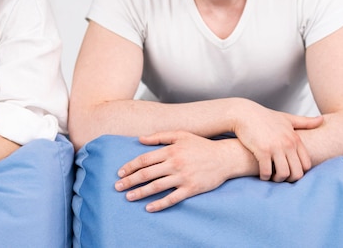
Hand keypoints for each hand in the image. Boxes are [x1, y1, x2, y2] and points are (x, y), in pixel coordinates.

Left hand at [114, 131, 231, 211]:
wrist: (225, 157)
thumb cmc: (201, 145)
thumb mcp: (181, 135)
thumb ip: (159, 136)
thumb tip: (140, 139)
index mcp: (170, 150)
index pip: (145, 159)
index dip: (130, 166)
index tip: (120, 173)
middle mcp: (175, 163)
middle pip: (147, 173)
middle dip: (130, 181)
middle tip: (118, 187)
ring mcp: (183, 177)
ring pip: (157, 186)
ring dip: (140, 192)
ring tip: (128, 197)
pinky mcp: (191, 189)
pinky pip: (172, 198)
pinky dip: (160, 204)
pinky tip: (149, 208)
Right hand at [231, 101, 322, 181]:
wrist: (244, 113)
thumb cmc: (264, 116)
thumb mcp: (287, 118)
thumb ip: (305, 122)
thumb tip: (322, 120)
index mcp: (295, 138)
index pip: (306, 164)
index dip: (300, 172)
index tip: (290, 171)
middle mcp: (288, 144)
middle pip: (297, 172)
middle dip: (290, 179)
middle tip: (281, 178)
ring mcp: (276, 147)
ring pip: (284, 174)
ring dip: (277, 179)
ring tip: (272, 177)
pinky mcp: (262, 150)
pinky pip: (267, 171)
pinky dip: (265, 176)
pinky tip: (262, 174)